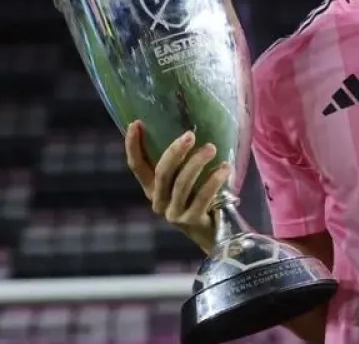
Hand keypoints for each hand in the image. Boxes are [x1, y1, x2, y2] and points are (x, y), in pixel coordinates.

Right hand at [124, 120, 230, 254]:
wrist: (214, 235)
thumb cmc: (200, 199)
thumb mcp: (185, 181)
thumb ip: (180, 163)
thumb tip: (187, 129)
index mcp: (153, 189)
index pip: (136, 166)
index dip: (133, 146)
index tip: (136, 123)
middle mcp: (159, 201)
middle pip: (161, 172)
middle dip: (174, 151)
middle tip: (190, 135)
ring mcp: (173, 213)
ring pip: (182, 183)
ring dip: (197, 162)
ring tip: (212, 148)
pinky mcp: (191, 221)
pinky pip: (202, 197)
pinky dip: (214, 180)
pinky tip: (225, 168)